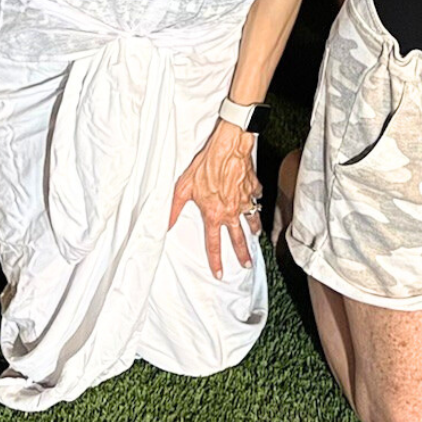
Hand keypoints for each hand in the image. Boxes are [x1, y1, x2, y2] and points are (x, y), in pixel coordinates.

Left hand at [169, 120, 260, 276]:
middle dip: (242, 254)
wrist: (228, 148)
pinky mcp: (253, 187)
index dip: (216, 261)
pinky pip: (256, 196)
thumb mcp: (183, 188)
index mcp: (214, 215)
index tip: (219, 273)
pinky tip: (255, 198)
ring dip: (254, 228)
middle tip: (246, 265)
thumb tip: (165, 226)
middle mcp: (231, 212)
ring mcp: (244, 200)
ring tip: (255, 234)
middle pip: (238, 239)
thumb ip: (174, 209)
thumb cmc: (206, 165)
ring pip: (252, 219)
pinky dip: (256, 199)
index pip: (214, 244)